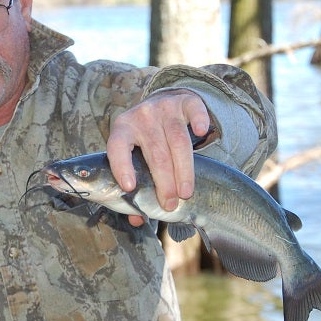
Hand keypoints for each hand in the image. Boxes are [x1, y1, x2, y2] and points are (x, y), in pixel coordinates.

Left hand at [106, 89, 210, 226]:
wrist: (163, 102)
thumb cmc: (146, 140)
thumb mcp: (134, 156)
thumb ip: (134, 186)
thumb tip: (136, 219)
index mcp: (122, 129)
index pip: (117, 147)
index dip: (122, 166)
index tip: (129, 187)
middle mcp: (141, 116)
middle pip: (155, 152)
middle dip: (163, 182)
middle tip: (169, 205)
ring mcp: (164, 107)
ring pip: (177, 140)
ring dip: (183, 169)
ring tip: (186, 193)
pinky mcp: (185, 101)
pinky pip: (194, 109)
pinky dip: (199, 120)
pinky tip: (203, 131)